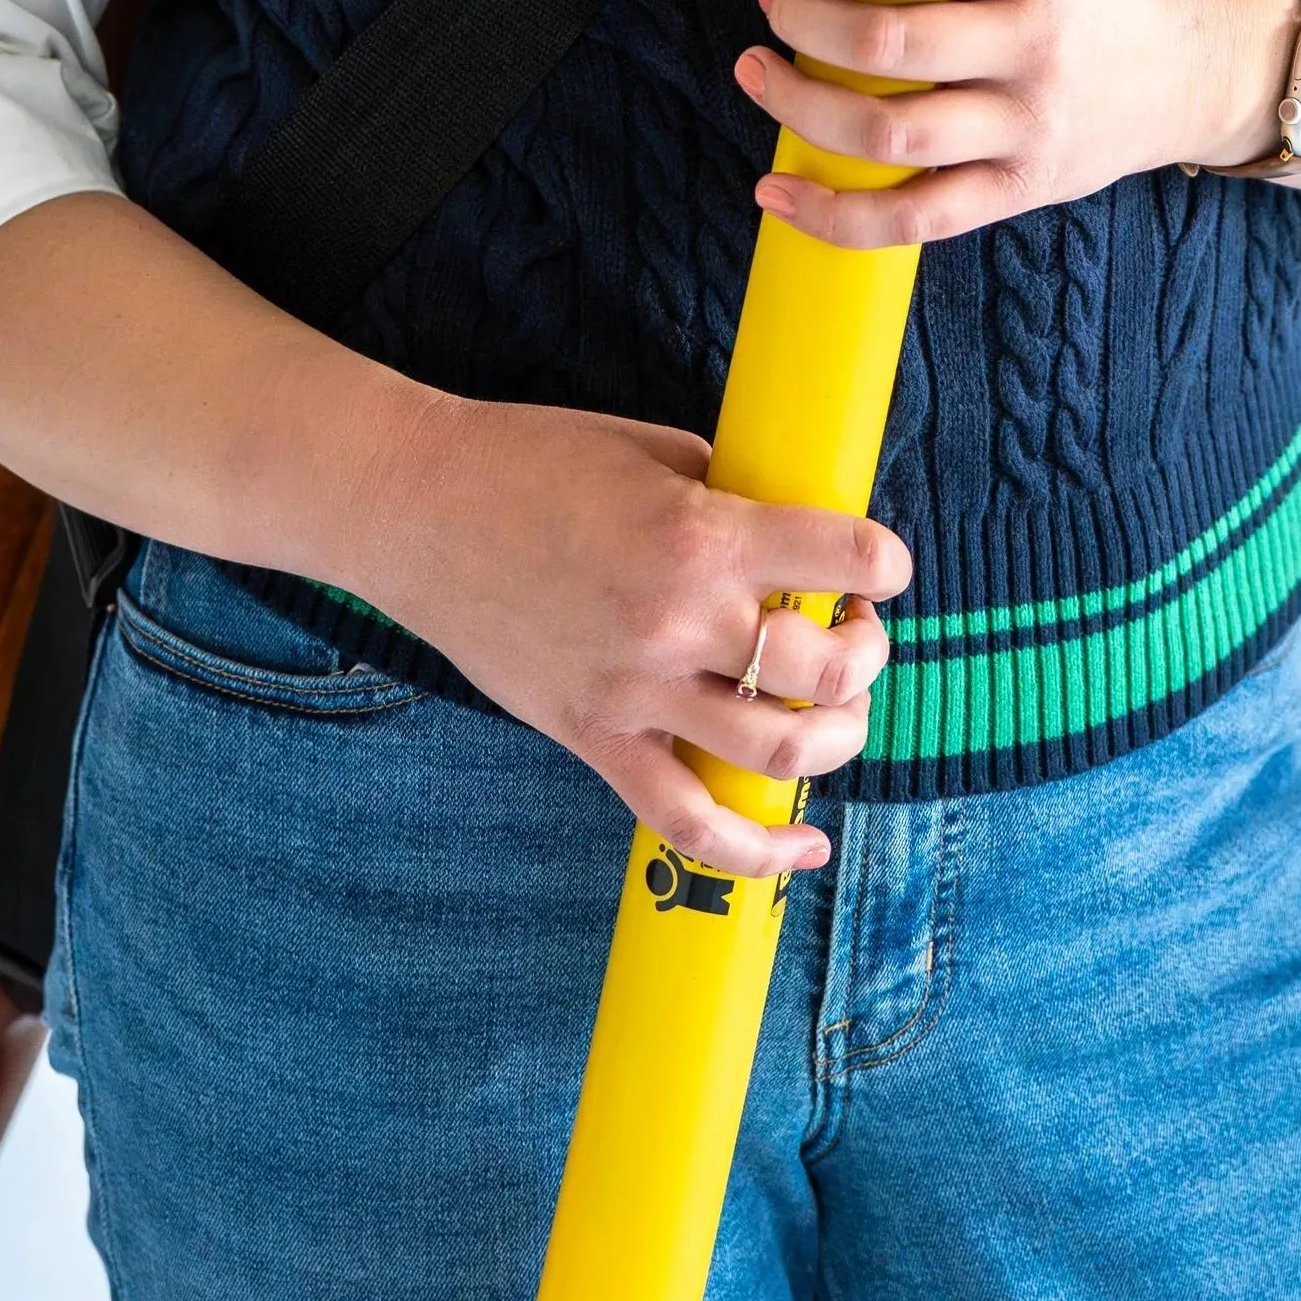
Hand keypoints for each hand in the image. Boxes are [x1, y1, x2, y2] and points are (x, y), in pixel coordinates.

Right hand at [366, 387, 910, 881]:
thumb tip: (796, 531)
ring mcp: (636, 690)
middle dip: (865, 656)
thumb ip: (729, 490)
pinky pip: (688, 823)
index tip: (879, 566)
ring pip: (780, 754)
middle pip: (827, 672)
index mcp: (701, 533)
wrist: (415, 506)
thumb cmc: (529, 460)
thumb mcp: (650, 448)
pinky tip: (803, 846)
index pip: (846, 556)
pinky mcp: (594, 736)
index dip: (884, 562)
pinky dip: (757, 851)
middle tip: (851, 633)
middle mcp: (679, 620)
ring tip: (832, 710)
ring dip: (835, 739)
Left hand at [735, 0, 1299, 245]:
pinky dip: (834, 214)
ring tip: (757, 70)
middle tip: (775, 1)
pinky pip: (915, 219)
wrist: (1205, 63)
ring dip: (798, 104)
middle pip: (887, 45)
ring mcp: (1028, 126)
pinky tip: (776, 192)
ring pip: (887, 132)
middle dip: (803, 21)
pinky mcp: (1022, 188)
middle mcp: (1035, 46)